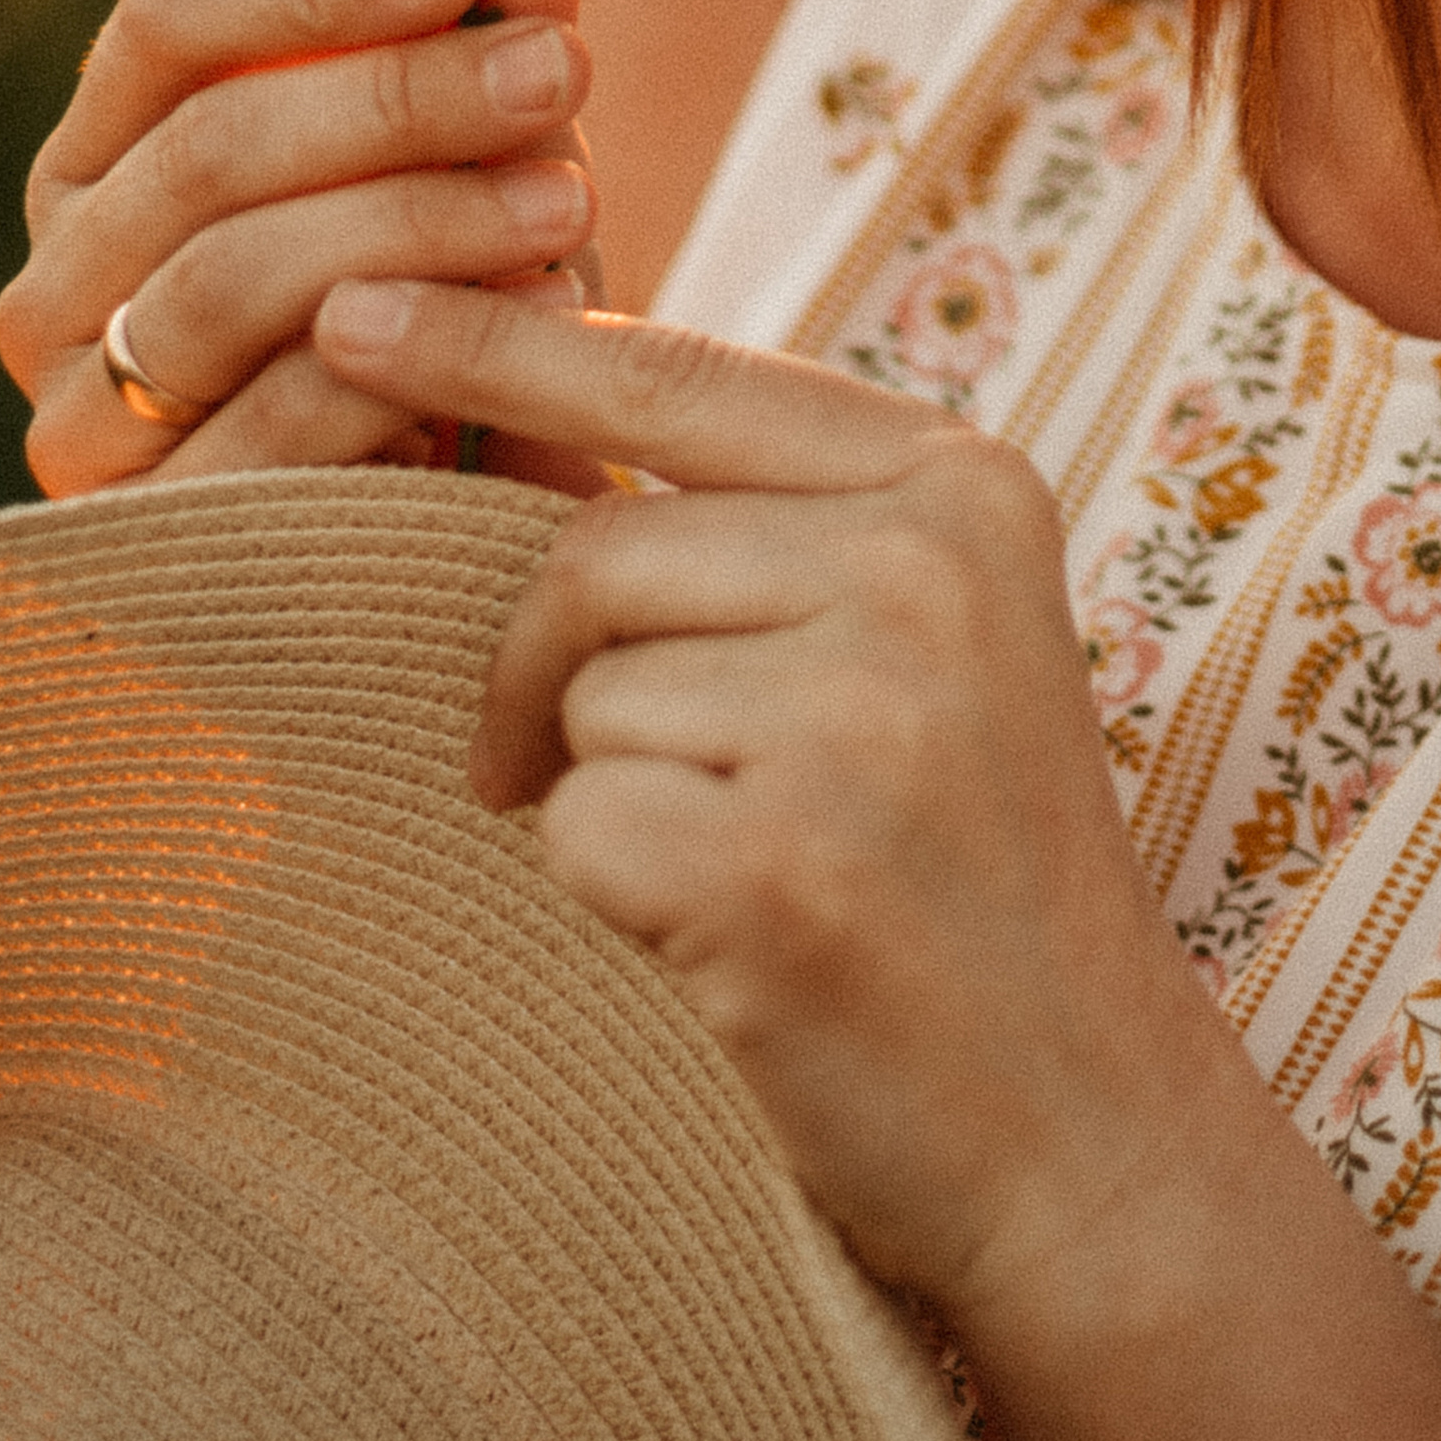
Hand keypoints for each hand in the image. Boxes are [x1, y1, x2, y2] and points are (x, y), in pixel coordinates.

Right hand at [0, 0, 605, 496]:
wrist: (478, 526)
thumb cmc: (464, 304)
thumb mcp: (492, 155)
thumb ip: (499, 26)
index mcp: (110, 153)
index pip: (169, 18)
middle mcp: (59, 280)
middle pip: (211, 145)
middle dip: (400, 98)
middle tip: (560, 69)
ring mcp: (83, 418)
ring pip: (231, 281)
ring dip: (415, 225)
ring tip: (569, 197)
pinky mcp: (152, 537)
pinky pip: (268, 430)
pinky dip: (408, 365)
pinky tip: (537, 322)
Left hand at [311, 279, 1246, 1313]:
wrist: (1093, 1133)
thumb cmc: (968, 878)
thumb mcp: (922, 638)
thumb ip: (763, 518)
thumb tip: (500, 392)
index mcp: (967, 486)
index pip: (680, 372)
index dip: (495, 338)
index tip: (347, 307)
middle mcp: (930, 571)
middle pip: (600, 548)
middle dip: (559, 672)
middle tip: (635, 786)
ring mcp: (866, 715)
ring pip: (585, 692)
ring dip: (612, 789)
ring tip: (753, 867)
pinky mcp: (784, 865)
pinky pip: (577, 824)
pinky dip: (614, 895)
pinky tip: (737, 945)